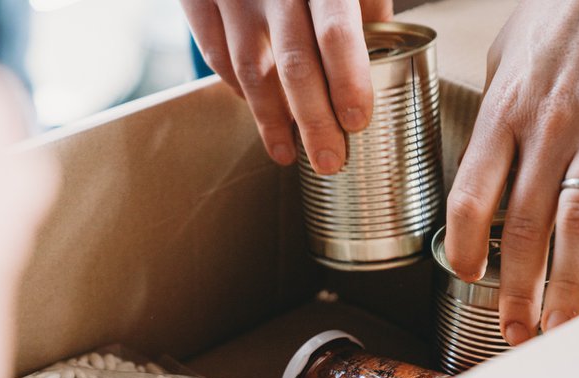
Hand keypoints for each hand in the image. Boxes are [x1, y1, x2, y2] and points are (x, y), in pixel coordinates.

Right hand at [179, 0, 392, 171]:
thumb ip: (361, 0)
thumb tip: (381, 52)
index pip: (337, 32)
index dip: (347, 82)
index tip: (358, 121)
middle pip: (293, 65)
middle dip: (313, 121)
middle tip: (330, 160)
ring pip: (249, 70)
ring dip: (270, 120)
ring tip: (288, 153)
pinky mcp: (197, 0)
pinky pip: (216, 56)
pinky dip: (237, 88)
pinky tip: (256, 109)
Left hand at [443, 0, 578, 344]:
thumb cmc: (560, 17)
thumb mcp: (505, 62)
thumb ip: (495, 119)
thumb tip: (487, 161)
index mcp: (500, 116)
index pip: (469, 198)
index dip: (463, 247)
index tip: (465, 274)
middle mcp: (542, 131)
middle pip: (520, 226)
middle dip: (514, 287)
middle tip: (512, 329)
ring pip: (573, 225)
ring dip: (562, 284)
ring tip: (554, 324)